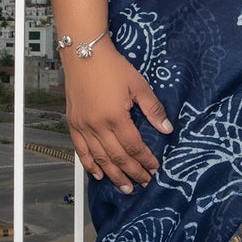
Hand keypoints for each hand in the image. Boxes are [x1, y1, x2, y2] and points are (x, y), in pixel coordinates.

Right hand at [63, 42, 172, 193]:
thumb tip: (167, 129)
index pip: (133, 147)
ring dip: (113, 175)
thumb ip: (153, 109)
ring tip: (125, 187)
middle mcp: (97, 125)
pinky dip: (89, 164)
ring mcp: (83, 126)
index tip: (155, 169)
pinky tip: (98, 174)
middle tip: (143, 183)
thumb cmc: (112, 67)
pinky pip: (80, 150)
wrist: (84, 53)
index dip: (145, 160)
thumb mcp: (138, 85)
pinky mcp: (73, 123)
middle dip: (132, 173)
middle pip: (117, 157)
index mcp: (115, 117)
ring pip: (99, 158)